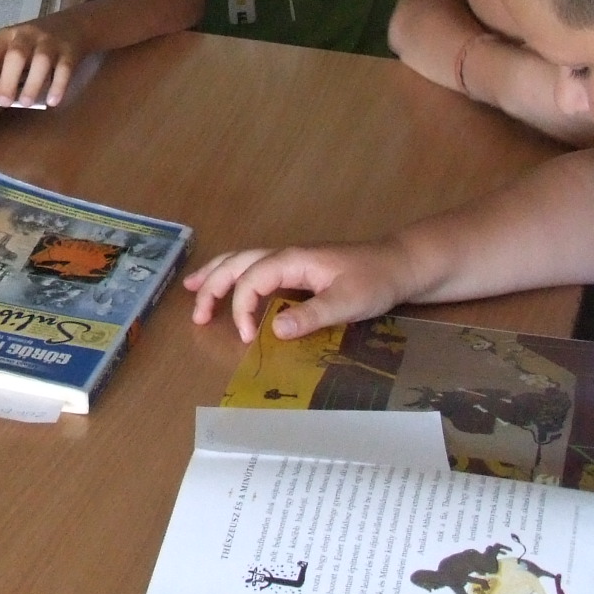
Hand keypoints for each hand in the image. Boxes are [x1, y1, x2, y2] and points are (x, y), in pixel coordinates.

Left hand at [0, 16, 80, 105]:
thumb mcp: (10, 45)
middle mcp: (27, 35)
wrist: (74, 25)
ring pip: (41, 61)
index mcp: (7, 35)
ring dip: (32, 84)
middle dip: (7, 81)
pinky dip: (58, 85)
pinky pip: (64, 68)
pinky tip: (52, 101)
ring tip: (26, 103)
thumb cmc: (35, 41)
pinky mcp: (70, 51)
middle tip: (5, 102)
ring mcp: (50, 42)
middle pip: (15, 56)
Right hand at [183, 240, 411, 342]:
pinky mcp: (299, 269)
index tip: (247, 338)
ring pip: (243, 261)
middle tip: (196, 315)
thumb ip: (312, 315)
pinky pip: (256, 269)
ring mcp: (292, 260)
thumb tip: (275, 330)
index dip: (242, 308)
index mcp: (293, 260)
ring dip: (217, 275)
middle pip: (237, 263)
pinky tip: (231, 289)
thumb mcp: (347, 301)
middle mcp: (286, 256)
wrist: (401, 265)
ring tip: (192, 290)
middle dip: (212, 286)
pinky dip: (236, 277)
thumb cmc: (376, 280)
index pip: (252, 279)